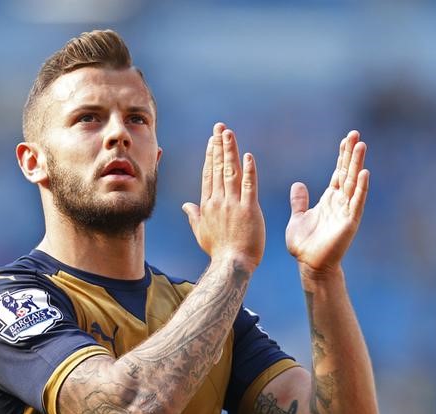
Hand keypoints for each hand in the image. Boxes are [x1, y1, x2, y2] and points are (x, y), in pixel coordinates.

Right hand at [183, 123, 264, 272]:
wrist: (231, 265)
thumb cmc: (218, 251)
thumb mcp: (201, 232)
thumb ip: (194, 216)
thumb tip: (186, 205)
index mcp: (208, 205)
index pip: (209, 174)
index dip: (211, 155)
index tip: (212, 140)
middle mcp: (218, 201)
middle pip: (218, 168)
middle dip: (219, 145)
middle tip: (220, 127)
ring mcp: (233, 205)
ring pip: (231, 172)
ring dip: (230, 151)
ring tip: (229, 133)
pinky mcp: (249, 210)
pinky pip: (249, 186)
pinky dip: (249, 171)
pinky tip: (248, 156)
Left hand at [285, 131, 369, 273]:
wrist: (310, 265)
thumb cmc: (304, 245)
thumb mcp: (298, 217)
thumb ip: (299, 201)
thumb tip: (298, 185)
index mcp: (329, 199)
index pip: (338, 172)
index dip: (342, 156)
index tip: (346, 139)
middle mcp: (340, 202)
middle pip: (348, 172)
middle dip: (351, 154)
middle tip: (356, 134)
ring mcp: (346, 211)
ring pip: (354, 183)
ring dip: (357, 164)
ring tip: (361, 145)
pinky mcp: (349, 222)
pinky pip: (356, 202)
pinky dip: (361, 188)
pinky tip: (364, 173)